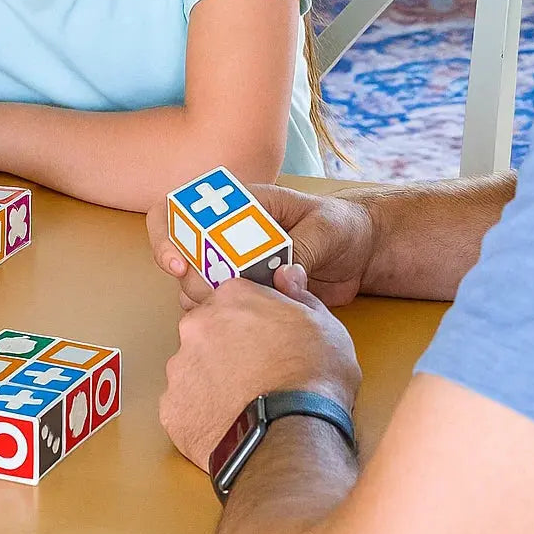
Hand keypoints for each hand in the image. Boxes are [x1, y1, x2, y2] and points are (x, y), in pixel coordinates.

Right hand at [147, 185, 376, 311]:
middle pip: (184, 252)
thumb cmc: (342, 226)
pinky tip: (239, 328)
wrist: (362, 254)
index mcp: (243, 205)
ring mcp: (237, 265)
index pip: (187, 209)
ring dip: (201, 300)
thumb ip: (303, 247)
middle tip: (209, 295)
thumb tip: (284, 275)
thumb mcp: (326, 228)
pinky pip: (222, 307)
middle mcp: (230, 234)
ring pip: (196, 284)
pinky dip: (223, 319)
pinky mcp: (249, 293)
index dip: (171, 234)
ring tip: (226, 313)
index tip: (181, 262)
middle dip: (188, 276)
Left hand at [160, 265, 360, 469]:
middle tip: (255, 373)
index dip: (251, 321)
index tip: (264, 338)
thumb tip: (286, 276)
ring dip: (212, 381)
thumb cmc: (313, 377)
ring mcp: (179, 367)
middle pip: (207, 332)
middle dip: (226, 349)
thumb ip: (299, 295)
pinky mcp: (172, 408)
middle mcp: (196, 325)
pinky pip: (185, 406)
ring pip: (193, 369)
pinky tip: (228, 423)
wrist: (293, 434)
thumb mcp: (325, 325)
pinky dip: (202, 414)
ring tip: (243, 402)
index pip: (233, 300)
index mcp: (232, 298)